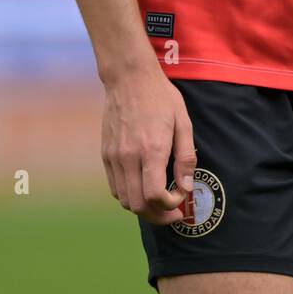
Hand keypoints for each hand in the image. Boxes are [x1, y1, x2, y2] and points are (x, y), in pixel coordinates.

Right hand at [101, 62, 196, 225]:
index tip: (181, 199)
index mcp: (151, 149)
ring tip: (159, 204)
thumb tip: (187, 188)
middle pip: (138, 205)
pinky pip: (114, 187)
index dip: (170, 206)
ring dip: (142, 208)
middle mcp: (129, 157)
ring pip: (124, 200)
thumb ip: (186, 157)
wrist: (129, 78)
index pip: (155, 196)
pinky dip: (129, 196)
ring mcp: (114, 157)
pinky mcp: (105, 154)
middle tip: (173, 213)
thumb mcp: (183, 122)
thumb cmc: (160, 97)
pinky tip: (142, 188)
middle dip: (158, 216)